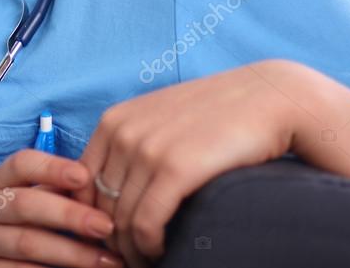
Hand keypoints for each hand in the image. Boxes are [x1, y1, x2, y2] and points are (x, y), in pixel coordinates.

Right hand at [0, 148, 124, 267]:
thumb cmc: (3, 225)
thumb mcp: (16, 200)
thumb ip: (49, 192)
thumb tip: (101, 188)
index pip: (20, 164)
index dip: (52, 167)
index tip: (85, 176)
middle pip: (25, 205)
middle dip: (69, 215)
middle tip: (106, 226)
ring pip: (27, 244)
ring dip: (72, 253)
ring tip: (109, 260)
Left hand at [72, 58, 307, 266]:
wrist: (268, 98)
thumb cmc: (215, 116)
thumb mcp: (160, 120)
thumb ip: (132, 145)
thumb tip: (111, 191)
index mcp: (113, 121)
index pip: (81, 182)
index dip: (91, 216)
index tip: (110, 238)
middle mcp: (122, 133)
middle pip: (99, 205)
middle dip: (111, 239)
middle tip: (127, 259)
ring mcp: (146, 149)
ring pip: (121, 219)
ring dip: (131, 250)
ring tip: (146, 262)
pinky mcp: (175, 169)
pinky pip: (147, 223)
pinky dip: (150, 247)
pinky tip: (163, 252)